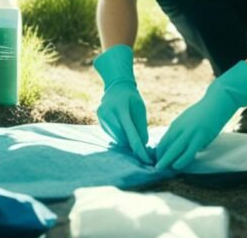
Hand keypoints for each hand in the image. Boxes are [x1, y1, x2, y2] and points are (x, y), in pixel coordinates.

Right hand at [93, 45, 152, 164]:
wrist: (116, 86)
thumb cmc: (132, 98)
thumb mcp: (140, 109)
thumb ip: (141, 127)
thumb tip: (143, 146)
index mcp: (122, 108)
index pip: (131, 133)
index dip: (139, 149)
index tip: (147, 161)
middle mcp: (109, 112)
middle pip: (123, 137)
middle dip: (133, 144)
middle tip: (142, 146)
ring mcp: (102, 116)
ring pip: (116, 138)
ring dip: (126, 141)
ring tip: (131, 132)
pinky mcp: (99, 119)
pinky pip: (111, 134)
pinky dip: (119, 136)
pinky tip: (122, 128)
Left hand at [155, 61, 246, 170]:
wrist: (217, 101)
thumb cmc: (204, 112)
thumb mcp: (188, 120)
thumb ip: (182, 131)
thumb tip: (178, 144)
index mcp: (176, 124)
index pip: (163, 141)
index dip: (159, 153)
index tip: (158, 161)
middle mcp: (180, 128)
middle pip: (165, 146)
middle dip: (160, 159)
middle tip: (156, 169)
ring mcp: (190, 133)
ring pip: (174, 150)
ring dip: (168, 161)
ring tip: (165, 170)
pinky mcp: (200, 137)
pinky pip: (188, 152)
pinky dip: (181, 160)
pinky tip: (177, 166)